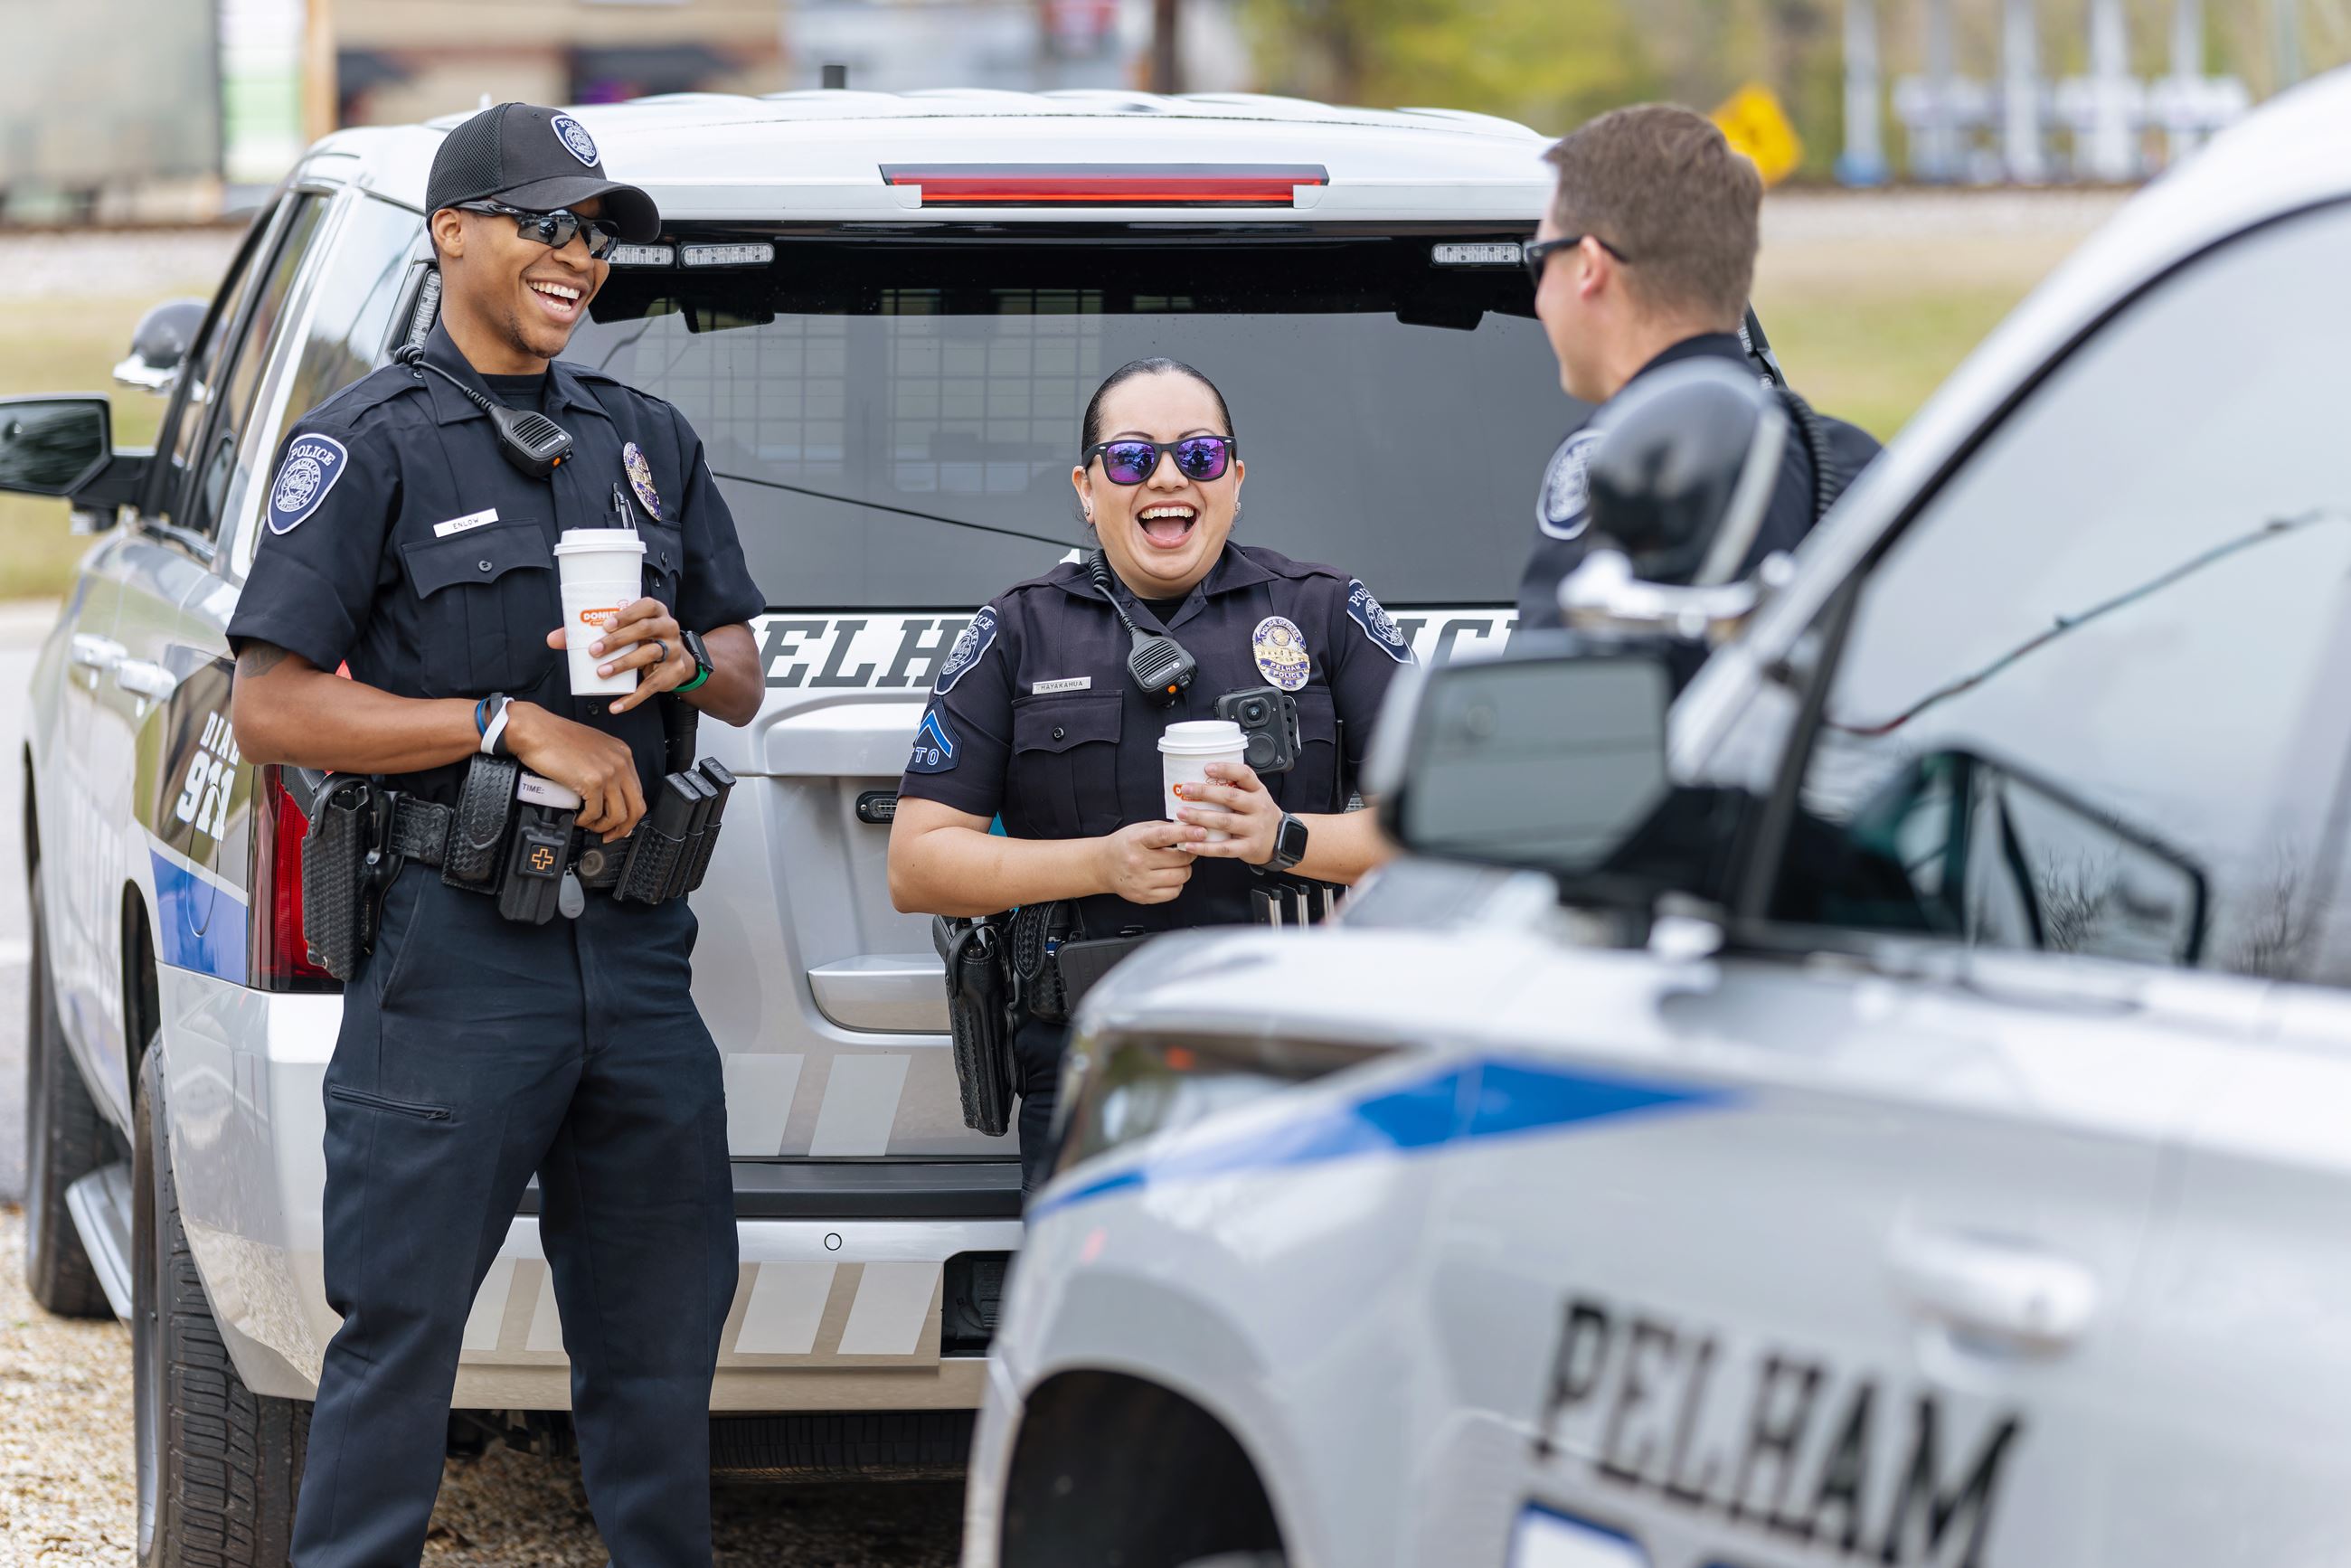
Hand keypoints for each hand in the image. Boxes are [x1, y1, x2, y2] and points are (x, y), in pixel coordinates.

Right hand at [501, 702, 646, 840]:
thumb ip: (605, 767)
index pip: (638, 792)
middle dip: (624, 827)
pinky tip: (578, 818)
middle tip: (610, 835)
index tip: (620, 823)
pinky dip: (587, 821)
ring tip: (590, 825)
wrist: (536, 730)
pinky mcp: (592, 781)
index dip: (630, 813)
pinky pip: (595, 813)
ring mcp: (608, 772)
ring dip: (604, 827)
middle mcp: (620, 762)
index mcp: (623, 754)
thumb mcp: (592, 748)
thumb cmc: (556, 738)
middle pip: (636, 807)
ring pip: (619, 815)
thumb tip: (607, 794)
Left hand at [546, 597, 689, 715]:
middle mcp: (668, 627)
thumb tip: (553, 639)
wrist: (675, 659)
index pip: (646, 606)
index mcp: (655, 612)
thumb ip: (590, 631)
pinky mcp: (672, 673)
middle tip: (594, 651)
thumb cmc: (642, 639)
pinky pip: (652, 686)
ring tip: (602, 672)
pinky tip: (616, 705)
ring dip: (623, 664)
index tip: (605, 624)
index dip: (627, 614)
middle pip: (644, 629)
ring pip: (649, 654)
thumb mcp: (624, 630)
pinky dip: (633, 698)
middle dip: (617, 640)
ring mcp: (672, 650)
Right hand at [1095, 820, 1200, 903]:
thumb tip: (1191, 829)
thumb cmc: (1125, 845)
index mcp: (1137, 840)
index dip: (1186, 834)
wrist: (1103, 865)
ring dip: (1184, 870)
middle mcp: (1138, 861)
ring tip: (1175, 864)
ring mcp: (1141, 881)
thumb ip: (1165, 828)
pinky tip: (1167, 877)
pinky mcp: (1144, 896)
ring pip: (1180, 876)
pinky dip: (1176, 884)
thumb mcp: (1141, 829)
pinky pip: (1174, 892)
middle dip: (1188, 854)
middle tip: (1185, 851)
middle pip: (1179, 859)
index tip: (1201, 832)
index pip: (1165, 836)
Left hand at [1173, 763, 1281, 864]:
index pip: (1245, 775)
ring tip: (1182, 814)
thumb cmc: (1260, 815)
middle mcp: (1258, 808)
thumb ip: (1237, 787)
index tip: (1207, 767)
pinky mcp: (1249, 847)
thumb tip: (1201, 778)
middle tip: (1185, 790)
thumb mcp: (1256, 796)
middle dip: (1205, 793)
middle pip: (1231, 797)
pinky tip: (1190, 844)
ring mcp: (1254, 828)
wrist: (1280, 840)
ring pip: (1225, 822)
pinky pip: (1224, 848)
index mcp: (1258, 791)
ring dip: (1200, 818)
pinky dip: (1205, 847)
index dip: (1226, 769)